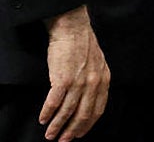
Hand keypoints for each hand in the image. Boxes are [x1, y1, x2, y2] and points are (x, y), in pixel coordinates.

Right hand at [40, 6, 109, 141]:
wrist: (72, 29)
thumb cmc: (82, 45)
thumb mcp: (98, 64)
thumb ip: (96, 81)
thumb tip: (90, 100)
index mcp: (104, 80)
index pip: (97, 109)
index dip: (87, 124)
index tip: (79, 134)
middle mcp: (93, 83)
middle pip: (83, 114)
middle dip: (72, 130)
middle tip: (63, 140)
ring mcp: (78, 81)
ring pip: (67, 111)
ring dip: (57, 125)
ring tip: (50, 135)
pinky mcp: (62, 78)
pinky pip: (54, 102)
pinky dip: (48, 113)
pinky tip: (43, 119)